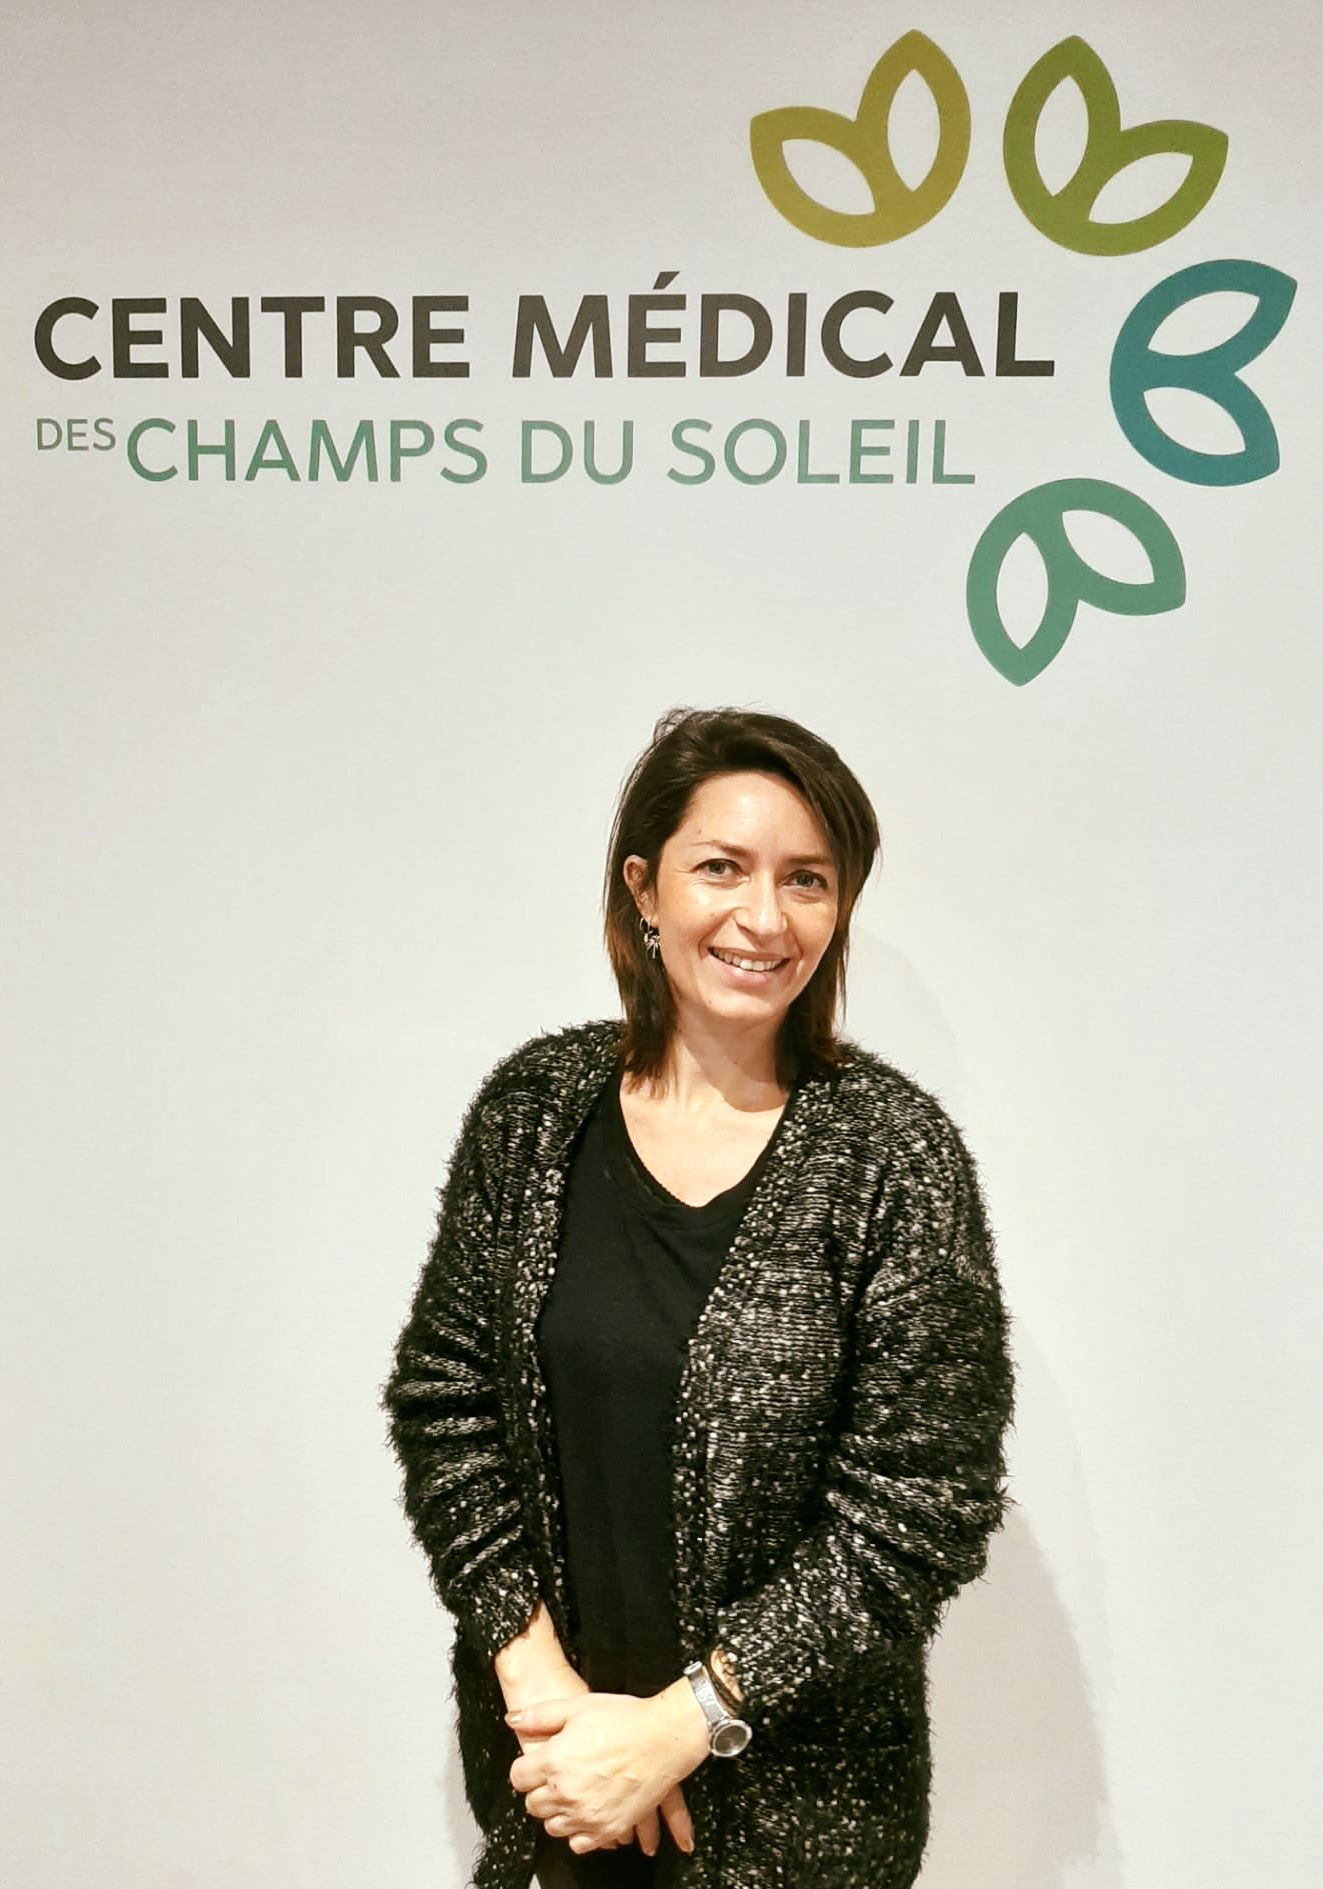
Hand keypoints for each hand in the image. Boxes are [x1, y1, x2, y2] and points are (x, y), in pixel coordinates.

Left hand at [508, 1685, 708, 1855]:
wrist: (664, 1738)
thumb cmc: (625, 1720)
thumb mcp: (578, 1706)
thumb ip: (540, 1716)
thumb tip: (514, 1720)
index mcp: (554, 1761)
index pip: (518, 1778)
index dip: (525, 1769)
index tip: (535, 1766)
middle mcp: (566, 1792)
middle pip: (533, 1805)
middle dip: (539, 1790)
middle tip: (555, 1777)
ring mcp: (587, 1815)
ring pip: (553, 1826)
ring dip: (557, 1812)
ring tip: (572, 1793)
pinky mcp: (607, 1829)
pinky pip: (578, 1844)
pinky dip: (579, 1832)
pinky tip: (587, 1812)